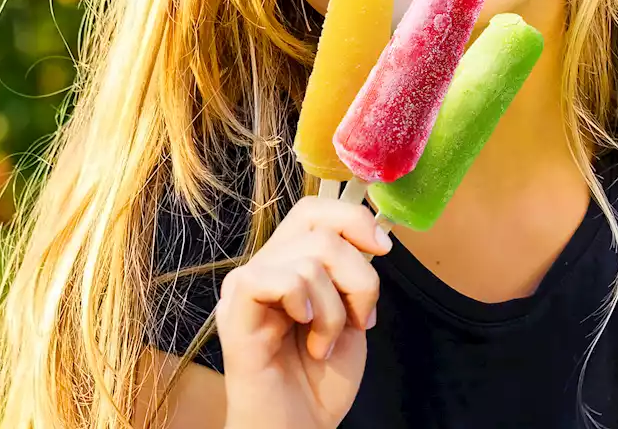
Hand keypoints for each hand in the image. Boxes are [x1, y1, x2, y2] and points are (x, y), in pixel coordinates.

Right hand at [215, 196, 391, 428]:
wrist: (300, 428)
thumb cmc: (321, 377)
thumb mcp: (351, 312)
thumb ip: (353, 270)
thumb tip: (373, 236)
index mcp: (291, 262)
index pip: (316, 210)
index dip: (354, 218)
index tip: (383, 248)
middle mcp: (266, 267)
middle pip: (321, 229)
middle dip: (358, 276)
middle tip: (359, 320)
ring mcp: (247, 288)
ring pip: (308, 260)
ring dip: (335, 309)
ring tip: (326, 343)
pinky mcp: (233, 313)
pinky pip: (267, 278)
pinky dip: (301, 303)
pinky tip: (305, 332)